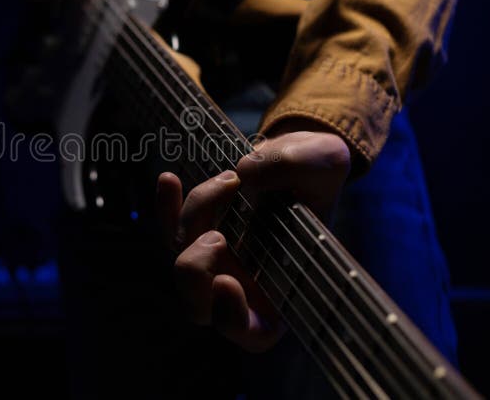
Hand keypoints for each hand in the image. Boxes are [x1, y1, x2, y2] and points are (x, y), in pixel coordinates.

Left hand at [157, 125, 350, 351]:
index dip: (232, 318)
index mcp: (282, 291)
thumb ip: (293, 166)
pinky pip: (170, 228)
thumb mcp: (323, 161)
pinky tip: (168, 179)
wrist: (296, 156)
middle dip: (196, 271)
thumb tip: (248, 172)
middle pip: (198, 307)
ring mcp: (217, 260)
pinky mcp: (196, 230)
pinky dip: (166, 206)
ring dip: (195, 219)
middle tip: (218, 236)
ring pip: (182, 262)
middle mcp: (245, 284)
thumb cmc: (317, 173)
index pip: (253, 333)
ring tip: (229, 181)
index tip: (227, 282)